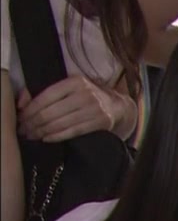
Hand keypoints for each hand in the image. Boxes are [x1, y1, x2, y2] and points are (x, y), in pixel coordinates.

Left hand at [17, 76, 133, 141]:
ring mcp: (94, 108)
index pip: (46, 97)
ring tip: (32, 135)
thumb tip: (21, 103)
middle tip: (24, 131)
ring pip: (59, 124)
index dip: (30, 110)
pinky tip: (47, 138)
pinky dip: (56, 137)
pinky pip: (72, 132)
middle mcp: (85, 93)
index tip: (20, 118)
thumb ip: (44, 93)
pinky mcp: (100, 122)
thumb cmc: (85, 97)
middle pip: (50, 113)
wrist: (115, 106)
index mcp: (75, 81)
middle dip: (33, 124)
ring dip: (42, 132)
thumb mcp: (68, 88)